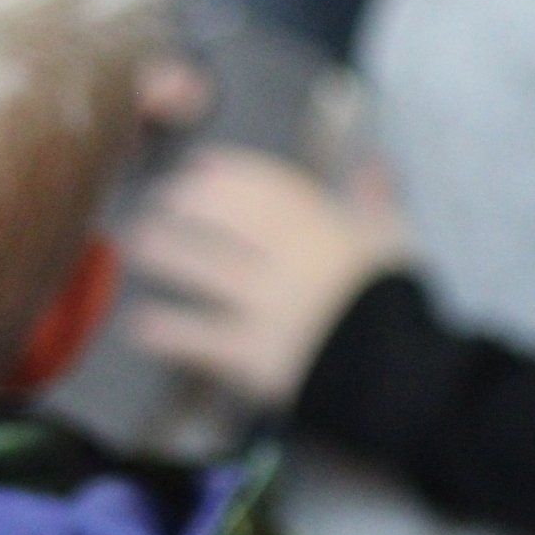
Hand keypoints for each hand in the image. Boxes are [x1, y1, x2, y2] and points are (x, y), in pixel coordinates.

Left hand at [126, 148, 411, 406]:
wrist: (397, 369)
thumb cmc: (394, 297)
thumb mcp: (393, 240)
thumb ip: (375, 200)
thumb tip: (373, 166)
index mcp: (316, 223)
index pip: (256, 184)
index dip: (218, 172)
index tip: (194, 167)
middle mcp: (279, 256)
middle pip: (217, 217)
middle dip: (179, 206)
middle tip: (154, 204)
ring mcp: (259, 304)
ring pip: (200, 268)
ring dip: (163, 254)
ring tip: (137, 248)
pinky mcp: (249, 353)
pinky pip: (199, 337)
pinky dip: (167, 329)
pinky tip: (141, 323)